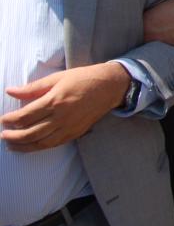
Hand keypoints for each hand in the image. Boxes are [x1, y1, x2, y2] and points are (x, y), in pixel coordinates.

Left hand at [1, 63, 130, 151]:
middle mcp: (61, 117)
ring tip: (12, 145)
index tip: (3, 119)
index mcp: (54, 101)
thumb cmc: (83, 78)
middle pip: (30, 133)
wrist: (110, 86)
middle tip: (2, 135)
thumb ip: (33, 87)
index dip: (10, 120)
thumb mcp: (57, 78)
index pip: (25, 116)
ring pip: (41, 143)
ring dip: (23, 146)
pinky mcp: (76, 133)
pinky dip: (40, 147)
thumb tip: (10, 91)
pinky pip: (54, 144)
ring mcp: (69, 127)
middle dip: (13, 136)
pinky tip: (32, 146)